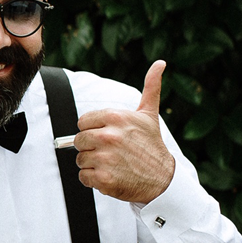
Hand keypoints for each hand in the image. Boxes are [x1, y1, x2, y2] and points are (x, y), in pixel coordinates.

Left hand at [72, 60, 174, 202]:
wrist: (163, 179)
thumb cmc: (152, 145)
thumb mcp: (149, 114)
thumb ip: (150, 87)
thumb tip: (160, 63)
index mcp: (115, 117)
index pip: (82, 122)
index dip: (93, 130)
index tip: (108, 136)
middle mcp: (108, 136)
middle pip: (78, 141)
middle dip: (91, 147)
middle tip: (110, 152)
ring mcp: (105, 158)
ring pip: (80, 159)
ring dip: (92, 164)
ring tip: (112, 164)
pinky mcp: (103, 178)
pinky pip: (83, 176)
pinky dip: (93, 179)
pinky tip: (111, 175)